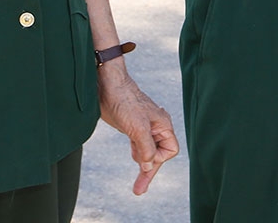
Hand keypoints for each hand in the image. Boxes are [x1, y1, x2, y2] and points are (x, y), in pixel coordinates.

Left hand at [98, 63, 179, 195]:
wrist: (108, 86)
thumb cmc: (125, 101)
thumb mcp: (137, 128)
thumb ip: (146, 147)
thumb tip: (148, 165)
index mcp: (163, 125)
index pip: (170, 150)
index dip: (158, 159)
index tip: (143, 161)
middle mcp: (156, 127)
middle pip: (159, 154)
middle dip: (150, 171)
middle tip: (139, 190)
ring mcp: (144, 128)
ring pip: (148, 151)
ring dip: (143, 166)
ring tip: (137, 185)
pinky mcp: (132, 127)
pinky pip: (140, 146)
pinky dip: (138, 156)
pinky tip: (135, 160)